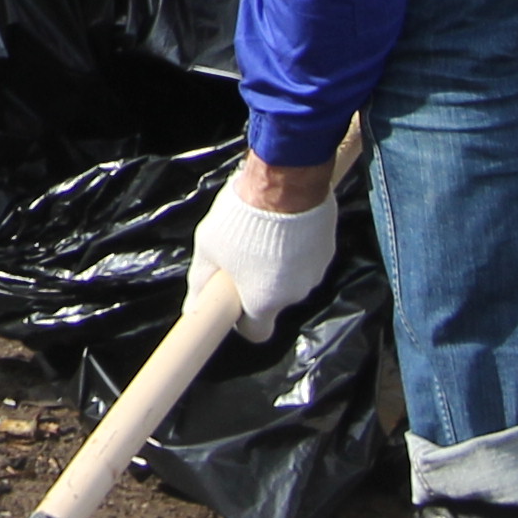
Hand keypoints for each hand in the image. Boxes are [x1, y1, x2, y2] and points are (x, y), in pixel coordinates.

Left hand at [192, 159, 341, 341]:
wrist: (285, 185)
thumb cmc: (242, 220)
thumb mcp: (208, 248)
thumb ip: (201, 283)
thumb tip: (190, 307)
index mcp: (264, 301)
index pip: (257, 332)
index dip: (243, 319)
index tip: (233, 300)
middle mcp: (294, 294)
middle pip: (273, 299)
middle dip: (258, 282)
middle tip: (242, 254)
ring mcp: (314, 273)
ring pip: (291, 277)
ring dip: (278, 263)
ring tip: (263, 233)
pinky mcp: (326, 250)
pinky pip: (306, 257)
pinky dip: (295, 248)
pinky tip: (283, 225)